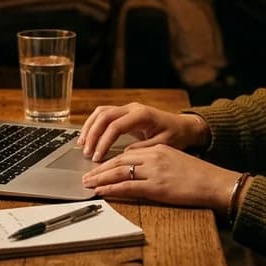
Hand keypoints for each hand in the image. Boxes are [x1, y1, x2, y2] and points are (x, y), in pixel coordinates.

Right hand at [77, 102, 208, 161]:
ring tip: (82, 145)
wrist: (183, 126)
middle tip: (87, 153)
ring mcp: (128, 108)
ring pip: (101, 112)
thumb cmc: (176, 135)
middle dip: (92, 135)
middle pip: (104, 116)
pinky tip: (88, 137)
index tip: (97, 157)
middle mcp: (132, 108)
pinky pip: (104, 114)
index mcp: (142, 115)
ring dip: (90, 128)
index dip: (104, 142)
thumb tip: (124, 154)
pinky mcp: (124, 112)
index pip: (115, 126)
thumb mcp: (163, 144)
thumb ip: (144, 148)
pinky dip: (93, 124)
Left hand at [81, 144, 236, 211]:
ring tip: (88, 184)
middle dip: (100, 169)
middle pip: (119, 161)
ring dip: (100, 179)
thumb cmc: (199, 175)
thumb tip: (138, 169)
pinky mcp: (156, 187)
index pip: (127, 154)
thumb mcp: (175, 160)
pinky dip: (112, 189)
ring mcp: (154, 171)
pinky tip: (102, 191)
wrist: (215, 182)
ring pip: (119, 172)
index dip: (109, 161)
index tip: (99, 167)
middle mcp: (153, 157)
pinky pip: (128, 187)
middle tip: (86, 176)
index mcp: (158, 149)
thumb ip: (157, 161)